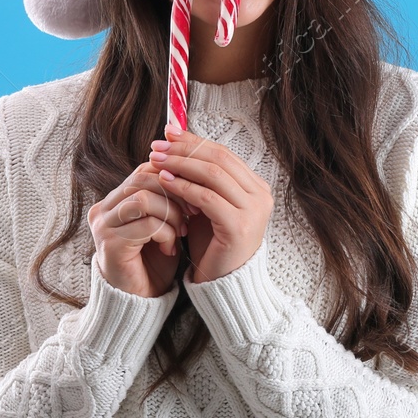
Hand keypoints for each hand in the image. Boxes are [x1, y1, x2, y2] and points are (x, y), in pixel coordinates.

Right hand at [87, 161, 189, 297]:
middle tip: (194, 210)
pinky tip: (170, 249)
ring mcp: (103, 226)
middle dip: (175, 192)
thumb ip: (168, 198)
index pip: (144, 169)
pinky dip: (166, 233)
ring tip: (181, 231)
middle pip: (142, 178)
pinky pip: (146, 225)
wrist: (140, 301)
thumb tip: (193, 170)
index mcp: (115, 200)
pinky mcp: (110, 245)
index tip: (197, 192)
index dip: (174, 177)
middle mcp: (103, 209)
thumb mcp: (163, 222)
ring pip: (144, 199)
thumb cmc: (154, 261)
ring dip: (171, 213)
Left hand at [149, 122, 272, 283]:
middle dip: (185, 149)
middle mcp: (261, 195)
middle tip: (157, 145)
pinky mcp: (239, 226)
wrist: (223, 284)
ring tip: (156, 160)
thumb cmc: (213, 244)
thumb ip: (199, 178)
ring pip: (213, 174)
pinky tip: (164, 181)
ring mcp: (254, 210)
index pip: (223, 153)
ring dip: (180, 164)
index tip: (168, 133)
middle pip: (219, 159)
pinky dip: (183, 186)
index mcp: (257, 187)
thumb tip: (174, 143)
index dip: (194, 140)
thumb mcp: (207, 205)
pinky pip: (207, 198)